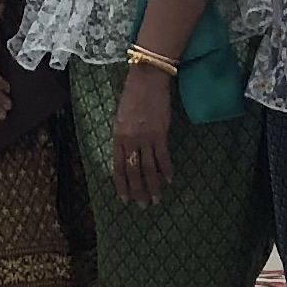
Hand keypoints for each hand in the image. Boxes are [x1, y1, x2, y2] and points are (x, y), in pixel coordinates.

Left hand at [109, 59, 176, 207]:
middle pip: (133, 172)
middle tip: (143, 206)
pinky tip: (169, 181)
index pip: (118, 167)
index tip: (125, 199)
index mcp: (117, 137)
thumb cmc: (132, 96)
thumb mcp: (120, 118)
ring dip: (153, 186)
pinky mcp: (161, 134)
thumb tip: (127, 154)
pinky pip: (163, 157)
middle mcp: (130, 141)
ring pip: (149, 169)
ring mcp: (146, 138)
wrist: (146, 80)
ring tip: (156, 199)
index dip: (122, 185)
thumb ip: (123, 137)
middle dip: (138, 191)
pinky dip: (167, 170)